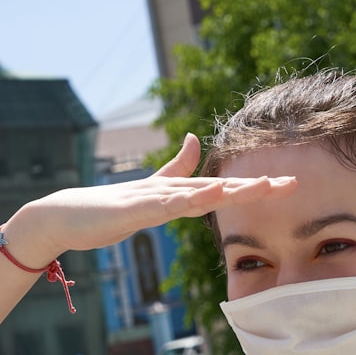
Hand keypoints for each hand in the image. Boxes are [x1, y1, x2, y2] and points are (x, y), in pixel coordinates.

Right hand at [7, 133, 296, 263]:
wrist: (62, 215)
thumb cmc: (103, 207)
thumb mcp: (146, 192)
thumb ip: (172, 171)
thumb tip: (194, 138)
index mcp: (173, 193)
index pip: (221, 190)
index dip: (254, 186)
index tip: (288, 185)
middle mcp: (167, 192)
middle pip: (218, 189)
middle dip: (255, 188)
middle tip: (292, 184)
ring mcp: (150, 199)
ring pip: (196, 194)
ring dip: (229, 191)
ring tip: (261, 187)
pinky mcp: (132, 210)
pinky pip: (164, 206)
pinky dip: (188, 200)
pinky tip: (208, 196)